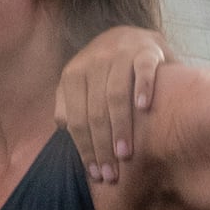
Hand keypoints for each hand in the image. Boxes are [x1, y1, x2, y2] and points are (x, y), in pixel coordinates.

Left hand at [55, 23, 164, 185]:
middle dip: (102, 146)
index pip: (76, 117)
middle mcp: (94, 61)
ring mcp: (120, 53)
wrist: (134, 36)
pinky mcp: (146, 49)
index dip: (84, 147)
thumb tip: (62, 127)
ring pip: (116, 95)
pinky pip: (143, 69)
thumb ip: (68, 102)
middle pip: (95, 111)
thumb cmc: (105, 71)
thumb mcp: (81, 83)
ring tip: (125, 155)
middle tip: (111, 174)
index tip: (94, 172)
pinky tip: (144, 108)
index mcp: (73, 73)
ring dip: (120, 127)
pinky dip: (142, 88)